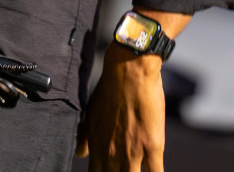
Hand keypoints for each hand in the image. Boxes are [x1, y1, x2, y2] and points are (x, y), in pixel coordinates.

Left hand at [77, 44, 167, 171]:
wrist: (128, 71)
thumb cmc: (109, 90)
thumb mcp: (91, 114)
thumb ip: (85, 137)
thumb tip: (80, 154)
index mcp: (97, 148)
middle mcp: (113, 154)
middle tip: (124, 169)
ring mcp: (133, 152)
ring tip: (136, 170)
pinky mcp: (152, 147)